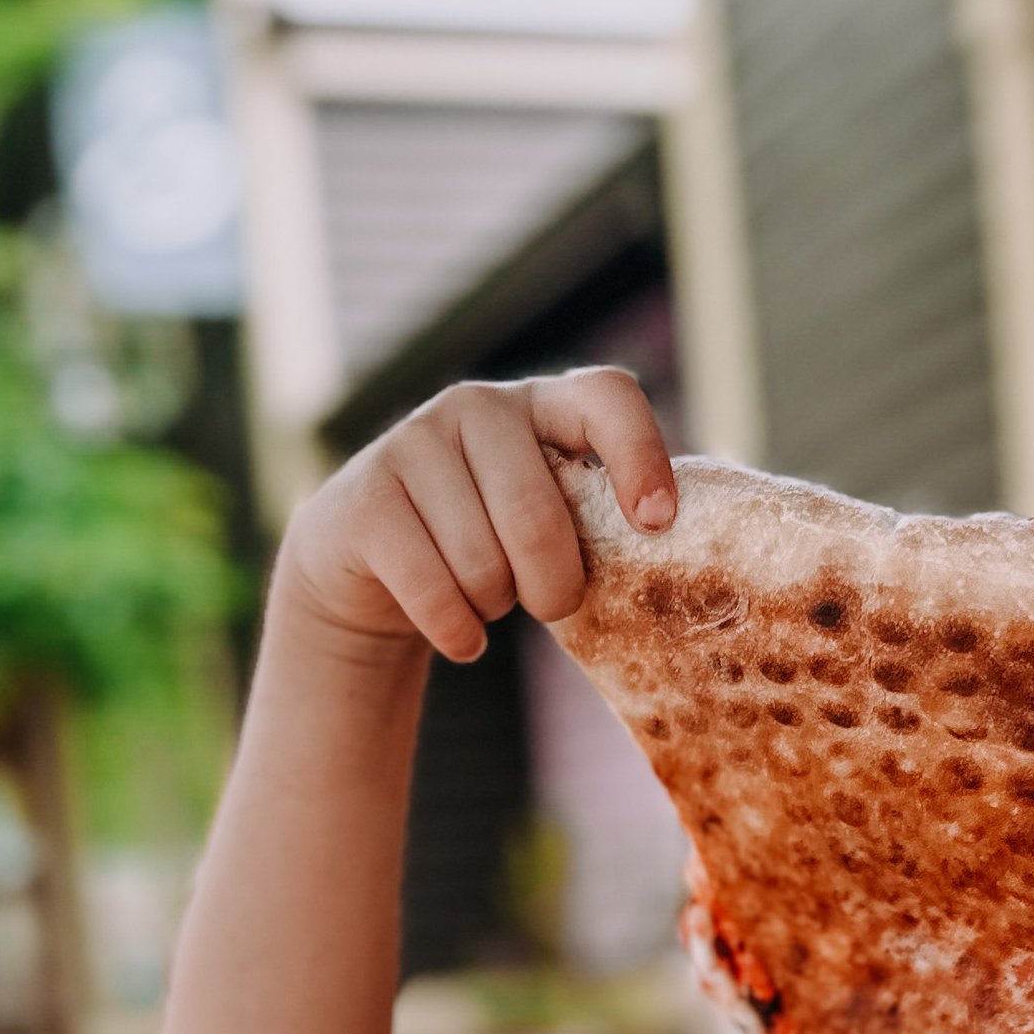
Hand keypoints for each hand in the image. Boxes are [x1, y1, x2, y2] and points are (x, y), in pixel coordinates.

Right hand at [273, 369, 676, 668]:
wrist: (365, 561)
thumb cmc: (483, 543)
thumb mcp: (544, 517)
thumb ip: (596, 515)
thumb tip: (668, 549)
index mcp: (540, 403)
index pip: (606, 397)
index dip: (639, 456)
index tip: (656, 524)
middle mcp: (476, 406)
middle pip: (537, 516)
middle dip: (554, 586)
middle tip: (552, 606)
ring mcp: (412, 443)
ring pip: (482, 563)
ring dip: (492, 607)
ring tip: (483, 598)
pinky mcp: (365, 499)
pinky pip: (433, 590)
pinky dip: (456, 632)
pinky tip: (460, 635)